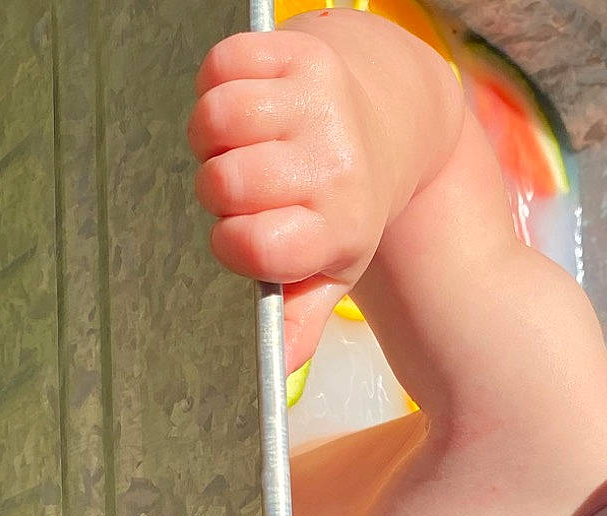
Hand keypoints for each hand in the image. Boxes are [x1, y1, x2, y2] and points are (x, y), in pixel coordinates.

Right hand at [188, 28, 393, 368]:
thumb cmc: (347, 198)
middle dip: (220, 188)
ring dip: (212, 133)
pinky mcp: (301, 50)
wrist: (395, 116)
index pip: (252, 246)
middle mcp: (335, 163)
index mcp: (340, 225)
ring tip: (242, 142)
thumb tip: (276, 374)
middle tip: (248, 185)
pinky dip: (218, 81)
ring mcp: (319, 102)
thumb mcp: (335, 265)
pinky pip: (221, 65)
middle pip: (223, 183)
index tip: (247, 234)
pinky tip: (248, 100)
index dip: (233, 243)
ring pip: (215, 119)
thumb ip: (301, 318)